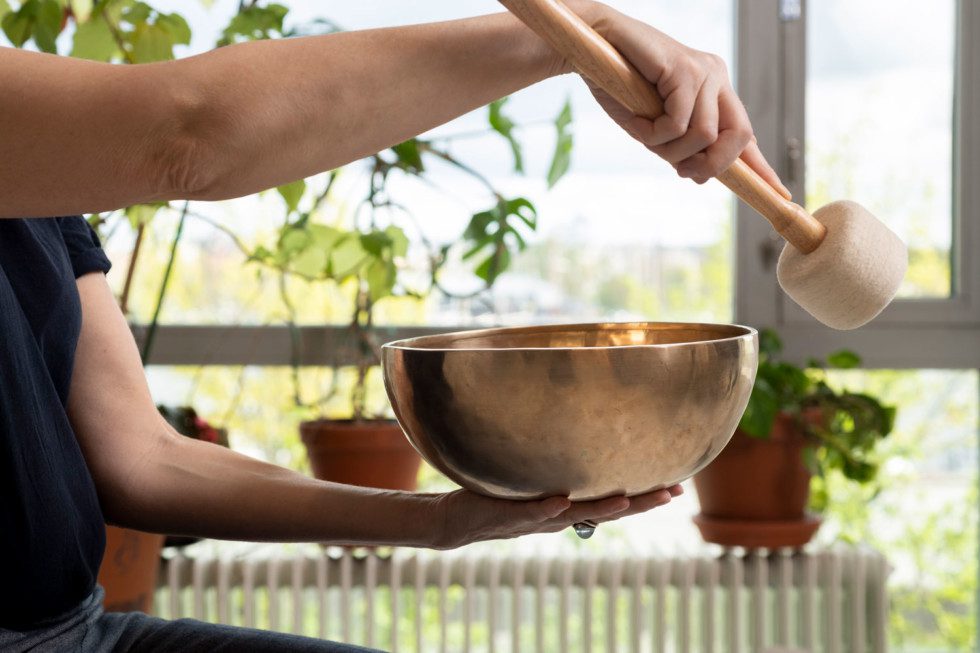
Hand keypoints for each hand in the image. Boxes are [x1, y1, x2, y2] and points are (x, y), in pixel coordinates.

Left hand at [430, 484, 682, 548]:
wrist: (456, 522)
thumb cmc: (496, 496)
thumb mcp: (531, 480)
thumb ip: (554, 464)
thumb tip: (576, 433)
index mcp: (567, 506)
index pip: (614, 501)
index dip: (647, 495)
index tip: (679, 484)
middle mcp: (558, 516)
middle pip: (606, 511)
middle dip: (640, 503)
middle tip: (672, 493)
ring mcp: (534, 517)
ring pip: (574, 515)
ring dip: (602, 509)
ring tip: (627, 499)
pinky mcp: (506, 514)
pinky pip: (529, 511)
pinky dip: (547, 508)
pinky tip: (562, 500)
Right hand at [559, 1, 788, 194]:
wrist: (593, 44)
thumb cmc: (619, 84)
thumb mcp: (653, 126)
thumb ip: (680, 145)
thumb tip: (700, 173)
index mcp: (713, 91)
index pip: (744, 133)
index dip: (760, 166)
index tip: (780, 191)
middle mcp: (716, 78)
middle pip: (739, 136)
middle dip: (714, 165)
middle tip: (682, 172)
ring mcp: (704, 71)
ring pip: (705, 136)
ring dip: (671, 150)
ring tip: (645, 135)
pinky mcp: (685, 68)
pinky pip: (679, 124)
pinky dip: (654, 134)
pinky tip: (639, 123)